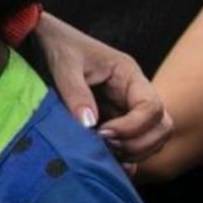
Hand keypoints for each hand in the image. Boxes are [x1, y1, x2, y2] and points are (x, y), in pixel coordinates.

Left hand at [37, 12, 172, 165]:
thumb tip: (89, 125)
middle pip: (161, 126)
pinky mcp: (112, 119)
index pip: (152, 107)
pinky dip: (123, 155)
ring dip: (132, 151)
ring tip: (101, 154)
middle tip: (105, 148)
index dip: (133, 127)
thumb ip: (75, 94)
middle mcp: (134, 93)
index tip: (103, 133)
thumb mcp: (63, 65)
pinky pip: (130, 142)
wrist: (42, 40)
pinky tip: (104, 162)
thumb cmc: (57, 45)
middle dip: (138, 143)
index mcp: (129, 75)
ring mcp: (125, 107)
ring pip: (150, 138)